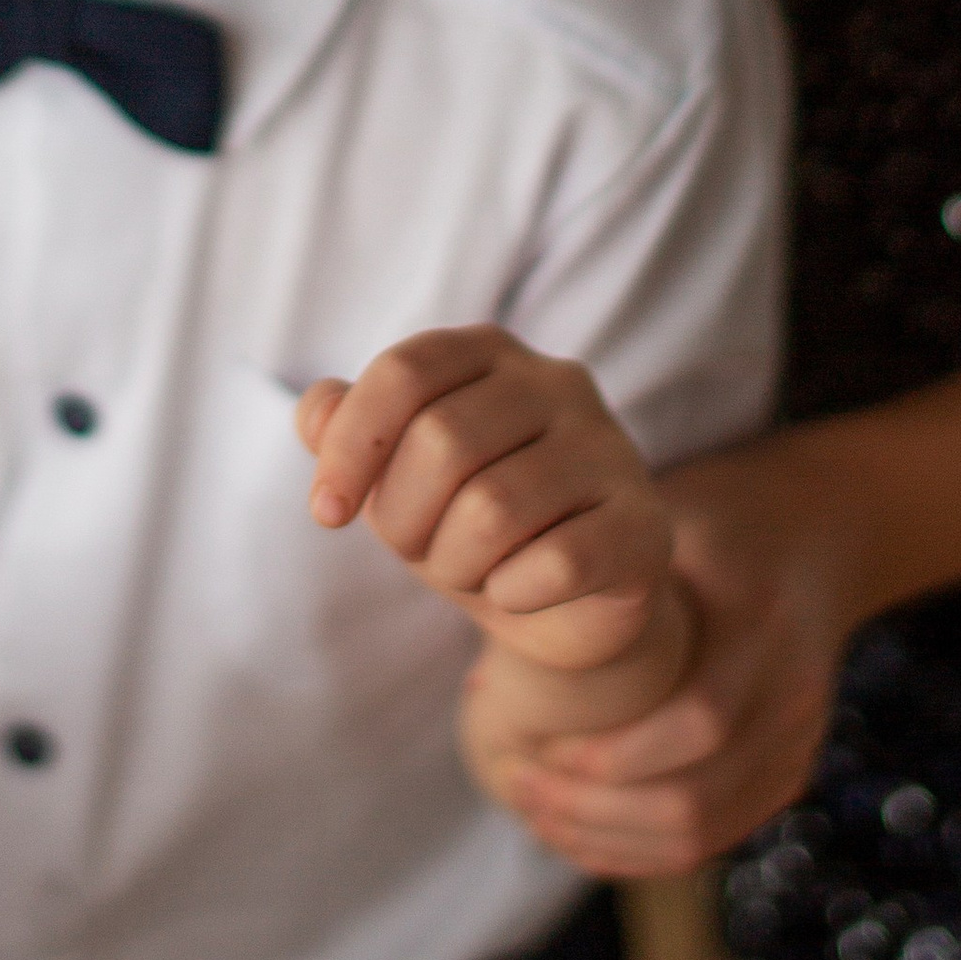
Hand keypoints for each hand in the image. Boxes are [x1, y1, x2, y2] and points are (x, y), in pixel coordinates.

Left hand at [296, 327, 669, 670]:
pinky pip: (555, 564)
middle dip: (404, 519)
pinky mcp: (644, 525)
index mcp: (491, 353)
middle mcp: (558, 383)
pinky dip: (511, 593)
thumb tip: (316, 410)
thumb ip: (349, 429)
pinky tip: (516, 591)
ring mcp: (610, 450)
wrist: (567, 606)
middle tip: (419, 551)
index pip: (404, 373)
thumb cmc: (469, 524)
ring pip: (493, 509)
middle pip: (442, 442)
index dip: (350, 447)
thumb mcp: (397, 477)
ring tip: (470, 571)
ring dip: (456, 563)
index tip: (327, 513)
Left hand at [489, 435, 859, 878]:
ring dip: (610, 838)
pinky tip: (579, 834)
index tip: (533, 747)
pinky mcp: (786, 770)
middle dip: (595, 809)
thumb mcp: (668, 520)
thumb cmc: (720, 521)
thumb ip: (603, 571)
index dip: (613, 756)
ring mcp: (796, 742)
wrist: (825, 531)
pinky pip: (716, 837)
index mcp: (763, 628)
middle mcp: (792, 697)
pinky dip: (642, 850)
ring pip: (703, 835)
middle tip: (518, 783)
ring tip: (535, 809)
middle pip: (697, 800)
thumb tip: (490, 655)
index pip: (700, 723)